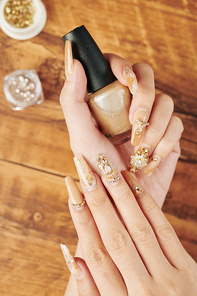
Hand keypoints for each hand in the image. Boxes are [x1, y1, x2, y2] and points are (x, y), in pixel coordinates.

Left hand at [60, 42, 182, 207]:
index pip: (116, 66)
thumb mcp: (79, 136)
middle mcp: (129, 106)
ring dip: (154, 128)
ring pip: (166, 101)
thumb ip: (73, 101)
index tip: (124, 81)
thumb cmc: (97, 170)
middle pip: (146, 76)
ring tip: (139, 151)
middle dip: (144, 97)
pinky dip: (164, 143)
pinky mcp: (168, 134)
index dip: (122, 66)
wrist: (122, 200)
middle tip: (135, 121)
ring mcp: (151, 119)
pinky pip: (177, 125)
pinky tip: (149, 160)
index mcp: (107, 101)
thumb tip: (74, 62)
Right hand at [63, 156, 196, 295]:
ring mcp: (170, 278)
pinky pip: (165, 232)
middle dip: (97, 200)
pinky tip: (135, 186)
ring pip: (139, 229)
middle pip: (114, 236)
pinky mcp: (189, 270)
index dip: (81, 219)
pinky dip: (148, 206)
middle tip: (84, 169)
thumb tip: (72, 255)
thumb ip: (91, 291)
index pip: (95, 253)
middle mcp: (143, 290)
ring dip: (121, 197)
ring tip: (107, 170)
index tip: (71, 192)